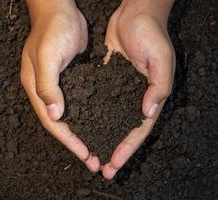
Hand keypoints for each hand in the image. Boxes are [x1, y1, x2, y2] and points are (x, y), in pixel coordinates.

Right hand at [21, 0, 99, 171]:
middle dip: (76, 143)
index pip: (52, 122)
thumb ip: (48, 85)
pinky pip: (78, 103)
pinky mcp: (71, 79)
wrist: (59, 9)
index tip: (84, 155)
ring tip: (97, 148)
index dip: (68, 140)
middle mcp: (45, 91)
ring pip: (69, 116)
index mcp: (36, 89)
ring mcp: (58, 86)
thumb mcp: (48, 55)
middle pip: (60, 124)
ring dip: (82, 133)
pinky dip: (87, 116)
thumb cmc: (52, 29)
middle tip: (93, 160)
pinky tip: (97, 123)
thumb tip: (54, 114)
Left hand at [102, 0, 174, 178]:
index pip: (138, 130)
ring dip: (99, 136)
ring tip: (88, 152)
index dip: (127, 149)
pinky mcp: (105, 80)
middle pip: (122, 130)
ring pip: (108, 119)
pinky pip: (97, 101)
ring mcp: (118, 91)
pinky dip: (90, 115)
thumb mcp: (161, 59)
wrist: (135, 14)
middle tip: (101, 168)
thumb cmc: (151, 35)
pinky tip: (80, 125)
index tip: (114, 164)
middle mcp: (133, 98)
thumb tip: (147, 111)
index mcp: (149, 97)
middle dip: (112, 149)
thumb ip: (158, 86)